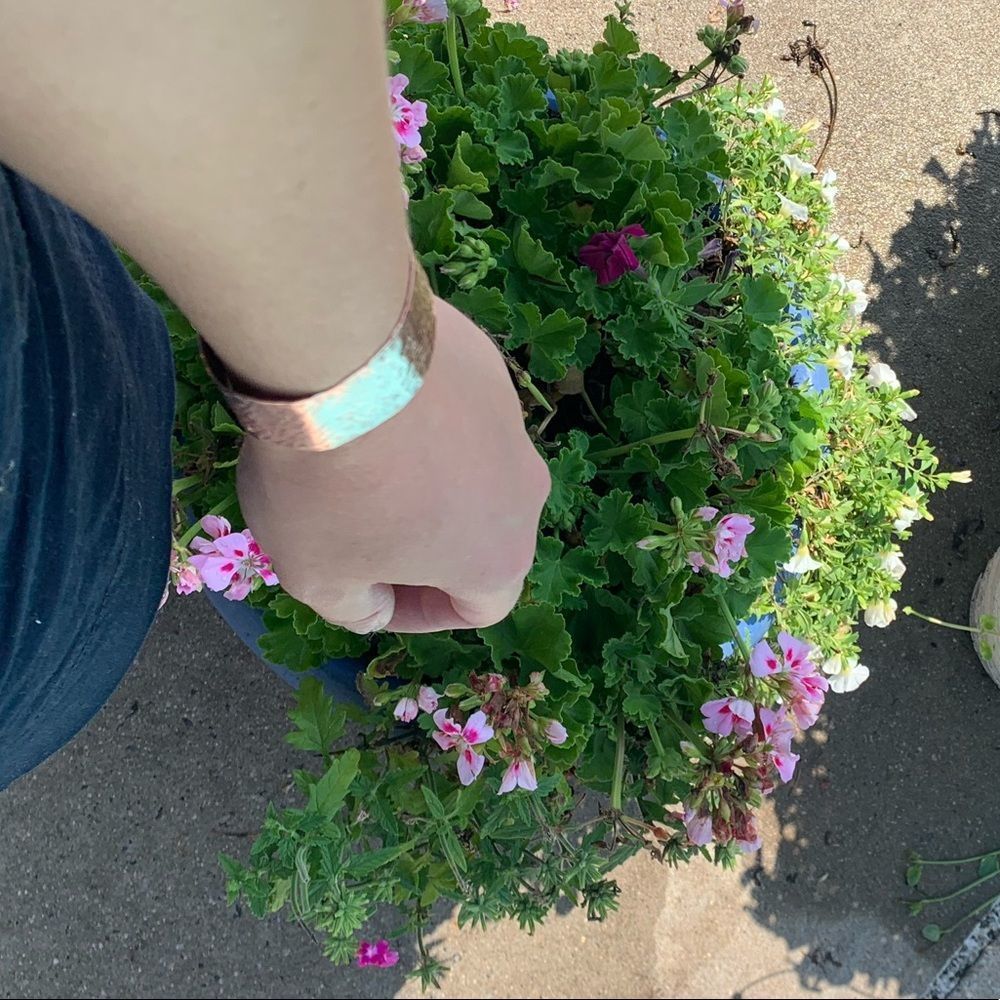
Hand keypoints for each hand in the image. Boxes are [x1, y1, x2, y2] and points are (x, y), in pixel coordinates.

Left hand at [236, 298, 550, 632]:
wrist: (335, 352)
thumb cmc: (329, 487)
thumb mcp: (316, 577)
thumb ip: (355, 611)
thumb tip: (375, 605)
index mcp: (498, 556)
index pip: (481, 608)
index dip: (424, 613)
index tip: (373, 597)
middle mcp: (524, 490)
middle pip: (479, 536)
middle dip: (422, 546)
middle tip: (360, 533)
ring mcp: (511, 420)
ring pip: (470, 470)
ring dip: (423, 481)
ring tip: (357, 463)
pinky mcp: (487, 365)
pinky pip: (457, 412)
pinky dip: (419, 423)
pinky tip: (367, 406)